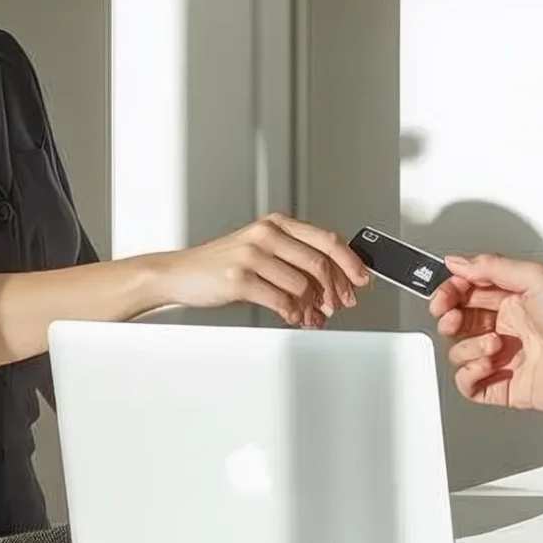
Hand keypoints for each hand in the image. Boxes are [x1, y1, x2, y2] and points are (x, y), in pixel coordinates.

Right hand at [152, 215, 369, 328]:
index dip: (350, 262)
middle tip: (339, 306)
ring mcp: (252, 254)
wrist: (180, 274)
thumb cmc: (222, 264)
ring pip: (303, 285)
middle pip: (319, 263)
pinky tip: (294, 318)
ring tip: (312, 318)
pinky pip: (281, 300)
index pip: (327, 239)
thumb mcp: (261, 250)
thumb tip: (334, 282)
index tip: (362, 280)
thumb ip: (295, 259)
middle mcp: (266, 234)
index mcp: (276, 224)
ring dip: (314, 308)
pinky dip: (294, 314)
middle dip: (335, 290)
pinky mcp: (239, 278)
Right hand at [429, 254, 542, 413]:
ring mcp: (508, 357)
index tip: (444, 294)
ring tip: (493, 344)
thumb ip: (493, 266)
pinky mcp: (508, 387)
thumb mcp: (537, 277)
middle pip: (459, 321)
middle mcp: (510, 326)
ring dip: (468, 347)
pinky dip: (469, 375)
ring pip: (460, 352)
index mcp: (516, 297)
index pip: (468, 291)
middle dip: (449, 318)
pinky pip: (470, 385)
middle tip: (452, 317)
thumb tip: (459, 261)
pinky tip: (486, 365)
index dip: (450, 291)